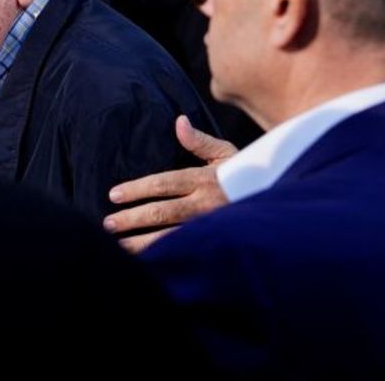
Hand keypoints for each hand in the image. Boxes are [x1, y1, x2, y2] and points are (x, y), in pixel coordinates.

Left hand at [104, 116, 236, 253]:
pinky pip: (185, 253)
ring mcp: (210, 228)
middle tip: (107, 224)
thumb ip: (200, 141)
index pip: (164, 184)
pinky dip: (164, 258)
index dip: (137, 189)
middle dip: (132, 219)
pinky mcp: (215, 245)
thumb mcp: (227, 153)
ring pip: (170, 238)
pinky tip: (145, 263)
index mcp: (205, 179)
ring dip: (142, 243)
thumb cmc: (246, 174)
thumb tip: (178, 121)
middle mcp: (206, 205)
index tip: (113, 195)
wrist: (277, 201)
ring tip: (117, 248)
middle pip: (162, 212)